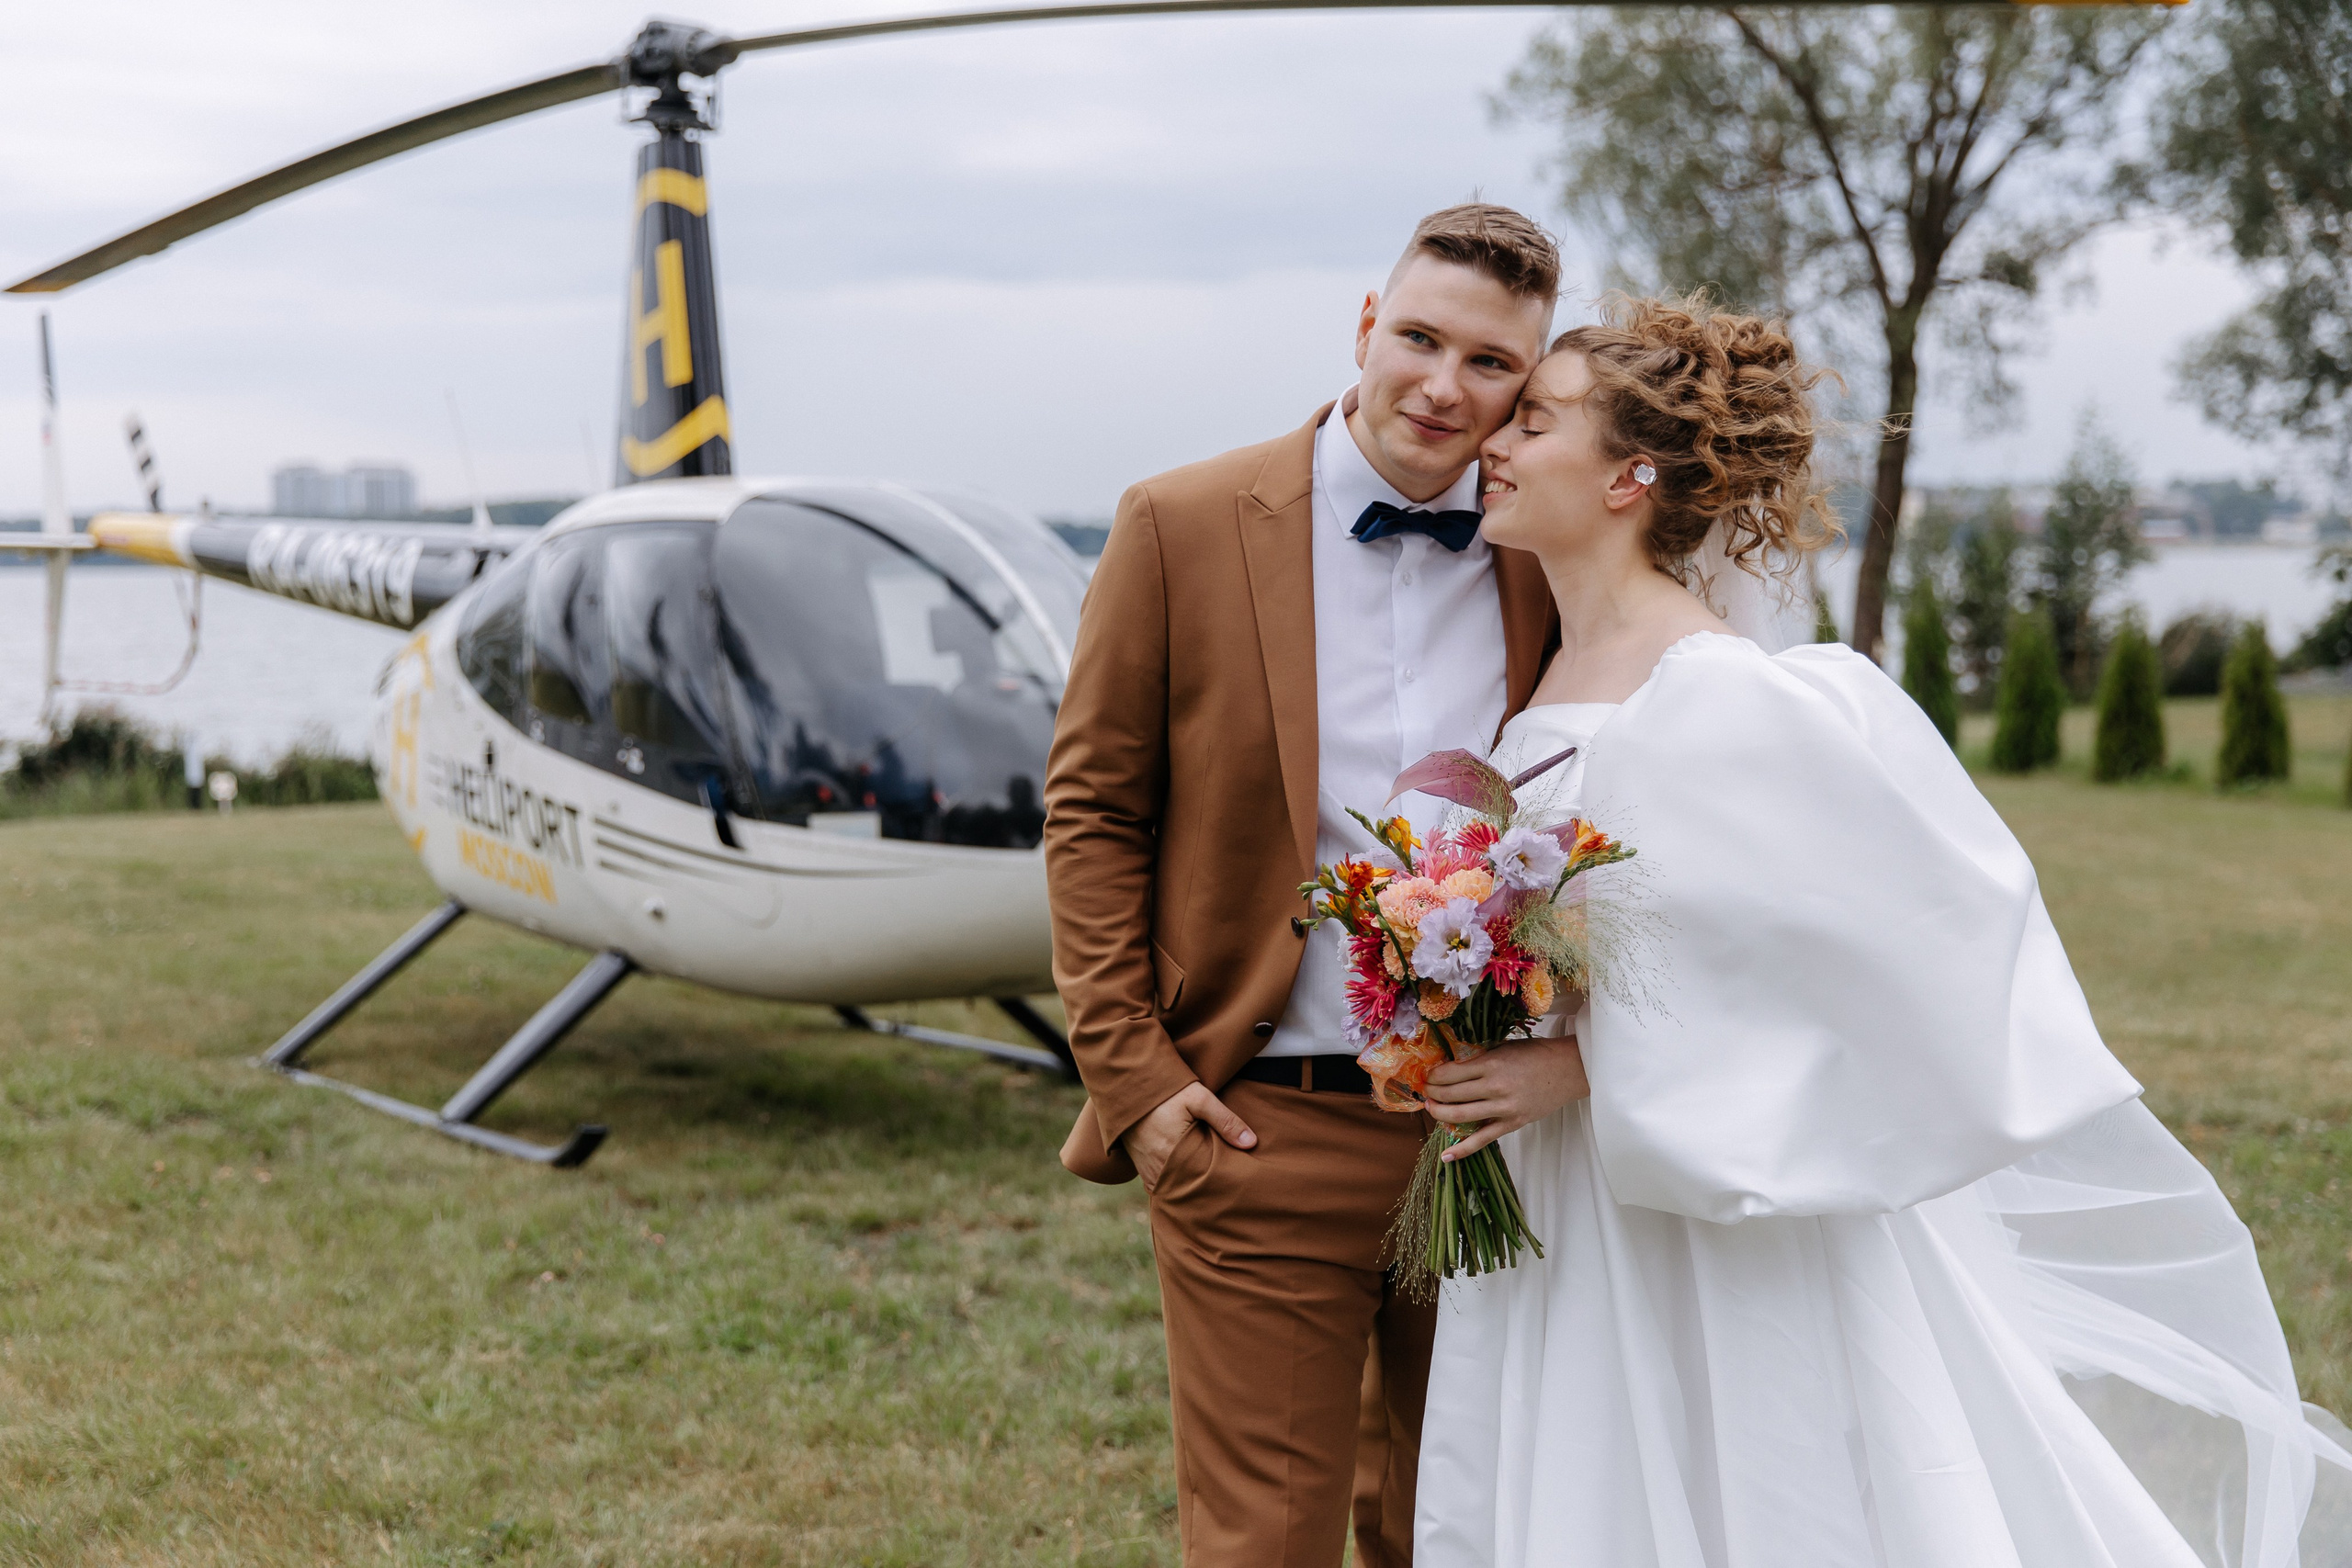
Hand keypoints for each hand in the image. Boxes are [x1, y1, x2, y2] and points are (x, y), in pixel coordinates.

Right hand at [1126, 1082, 1257, 1192]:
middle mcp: (1159, 1169)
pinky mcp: (1142, 1170)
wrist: (1128, 1087)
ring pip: (1176, 1190)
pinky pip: (1162, 1188)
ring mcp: (1149, 1172)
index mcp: (1174, 1155)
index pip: (1204, 1181)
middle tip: (1228, 1187)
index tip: (1236, 1179)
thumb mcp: (1199, 1099)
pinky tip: (1189, 1180)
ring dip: (1191, 1188)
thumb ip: (1226, 1120)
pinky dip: (1176, 1185)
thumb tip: (1251, 1143)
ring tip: (1210, 1184)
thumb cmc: (1166, 1092)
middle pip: (1191, 1189)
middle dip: (1208, 1188)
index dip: (1221, 1181)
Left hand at [1423, 1036, 1588, 1160]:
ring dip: (1440, 1114)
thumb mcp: (1503, 1047)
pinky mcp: (1512, 1124)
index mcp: (1491, 1063)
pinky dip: (1463, 1149)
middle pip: (1451, 1094)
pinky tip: (1446, 1156)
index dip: (1434, 1076)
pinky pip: (1483, 1139)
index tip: (1428, 1076)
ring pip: (1461, 1116)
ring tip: (1431, 1109)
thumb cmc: (1535, 1054)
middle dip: (1432, 1094)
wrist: (1567, 1070)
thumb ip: (1478, 1058)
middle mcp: (1495, 1086)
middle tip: (1426, 1092)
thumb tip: (1450, 1066)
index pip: (1450, 1073)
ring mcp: (1504, 1108)